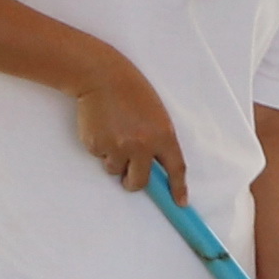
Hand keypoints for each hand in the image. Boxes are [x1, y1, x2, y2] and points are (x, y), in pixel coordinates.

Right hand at [67, 60, 181, 196]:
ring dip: (113, 158)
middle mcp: (142, 145)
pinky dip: (99, 146)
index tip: (181, 202)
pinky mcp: (97, 145)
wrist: (102, 76)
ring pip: (115, 170)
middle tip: (128, 173)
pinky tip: (102, 126)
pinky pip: (99, 157)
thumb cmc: (132, 92)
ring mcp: (118, 147)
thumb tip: (152, 168)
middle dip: (132, 181)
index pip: (175, 168)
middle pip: (139, 182)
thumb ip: (158, 140)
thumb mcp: (156, 114)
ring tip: (113, 132)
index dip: (178, 188)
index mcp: (163, 135)